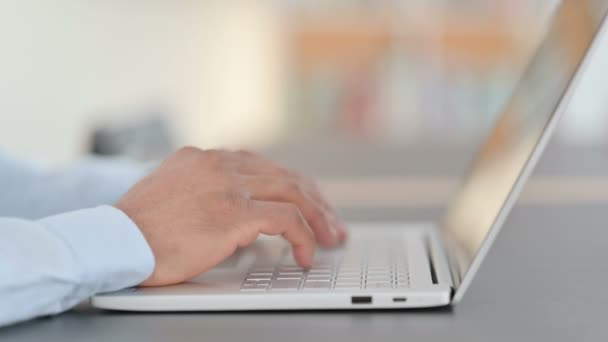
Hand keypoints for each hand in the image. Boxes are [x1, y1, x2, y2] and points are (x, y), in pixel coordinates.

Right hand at [115, 147, 346, 286]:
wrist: (114, 240)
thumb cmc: (136, 227)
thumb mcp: (168, 193)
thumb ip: (199, 189)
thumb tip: (226, 209)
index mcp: (205, 158)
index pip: (263, 165)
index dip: (291, 185)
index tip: (307, 202)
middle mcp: (221, 164)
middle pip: (285, 176)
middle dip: (315, 200)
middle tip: (331, 222)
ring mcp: (229, 185)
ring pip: (293, 193)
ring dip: (319, 217)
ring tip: (331, 238)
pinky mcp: (235, 212)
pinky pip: (286, 221)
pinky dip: (304, 237)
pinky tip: (306, 255)